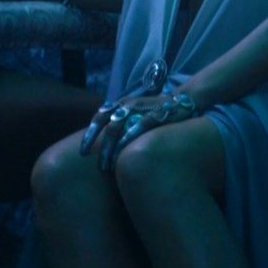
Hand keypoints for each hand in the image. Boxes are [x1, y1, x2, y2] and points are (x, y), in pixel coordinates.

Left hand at [78, 86, 199, 171]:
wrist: (184, 100)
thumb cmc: (157, 110)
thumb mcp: (136, 111)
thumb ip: (122, 122)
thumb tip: (107, 144)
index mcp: (122, 104)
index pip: (99, 117)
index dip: (90, 134)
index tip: (82, 152)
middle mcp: (128, 104)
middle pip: (106, 125)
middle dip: (101, 147)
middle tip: (98, 166)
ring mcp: (142, 108)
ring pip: (119, 127)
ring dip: (111, 147)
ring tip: (108, 167)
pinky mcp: (156, 114)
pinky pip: (140, 126)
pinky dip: (130, 138)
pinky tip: (125, 153)